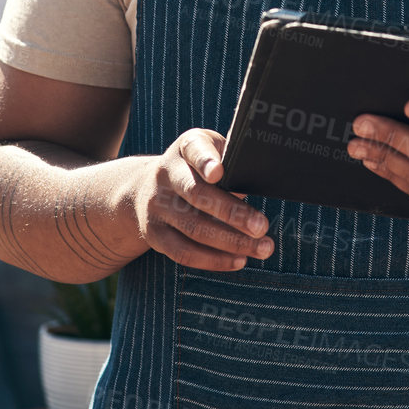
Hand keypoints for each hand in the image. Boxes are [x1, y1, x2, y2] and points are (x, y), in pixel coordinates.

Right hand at [133, 128, 273, 270]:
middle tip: (262, 227)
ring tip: (262, 248)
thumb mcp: (210, 151)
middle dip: (232, 213)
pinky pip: (183, 253)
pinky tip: (239, 260)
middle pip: (197, 195)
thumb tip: (263, 176)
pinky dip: (214, 260)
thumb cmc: (196, 169)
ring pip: (193, 228)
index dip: (205, 160)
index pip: (194, 149)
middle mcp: (166, 174)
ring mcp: (156, 205)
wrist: (146, 187)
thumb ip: (230, 160)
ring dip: (231, 242)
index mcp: (185, 148)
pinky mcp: (154, 234)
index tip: (219, 172)